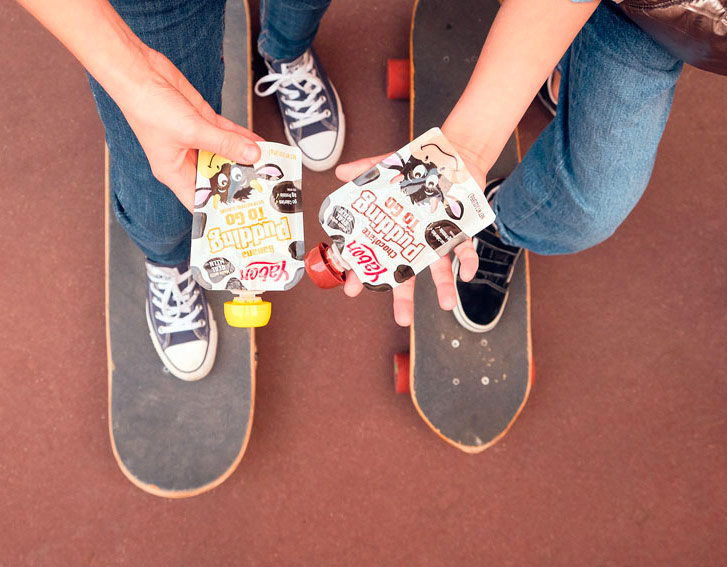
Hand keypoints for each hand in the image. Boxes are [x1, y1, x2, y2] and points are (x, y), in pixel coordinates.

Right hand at [116, 49, 263, 210]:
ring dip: (245, 157)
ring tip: (269, 166)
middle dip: (239, 180)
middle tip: (265, 188)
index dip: (219, 209)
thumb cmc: (149, 108)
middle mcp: (185, 160)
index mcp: (175, 173)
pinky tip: (260, 142)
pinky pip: (227, 134)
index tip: (241, 214)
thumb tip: (252, 153)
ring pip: (226, 154)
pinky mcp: (202, 121)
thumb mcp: (192, 130)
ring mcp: (195, 140)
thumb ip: (224, 142)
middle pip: (217, 177)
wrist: (138, 73)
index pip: (200, 201)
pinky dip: (242, 137)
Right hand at [333, 138, 487, 326]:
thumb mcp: (388, 166)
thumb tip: (340, 173)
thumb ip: (365, 171)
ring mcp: (438, 240)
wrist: (453, 157)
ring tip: (447, 305)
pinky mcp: (460, 232)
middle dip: (404, 298)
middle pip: (407, 275)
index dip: (363, 274)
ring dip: (443, 288)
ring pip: (439, 269)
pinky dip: (467, 263)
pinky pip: (465, 251)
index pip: (374, 258)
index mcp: (394, 232)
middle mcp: (415, 242)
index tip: (353, 289)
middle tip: (401, 320)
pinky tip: (467, 275)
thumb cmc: (418, 167)